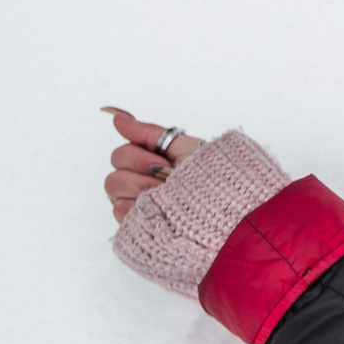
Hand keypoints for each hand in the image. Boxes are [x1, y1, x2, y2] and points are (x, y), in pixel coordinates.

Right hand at [101, 107, 205, 223]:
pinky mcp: (138, 226)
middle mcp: (141, 185)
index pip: (122, 154)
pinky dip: (141, 207)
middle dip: (144, 169)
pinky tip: (163, 210)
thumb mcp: (186, 149)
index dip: (143, 155)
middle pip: (116, 167)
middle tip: (170, 178)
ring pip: (114, 186)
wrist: (230, 208)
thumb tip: (117, 118)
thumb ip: (149, 134)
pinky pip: (120, 210)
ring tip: (171, 195)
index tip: (167, 163)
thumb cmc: (215, 179)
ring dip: (143, 187)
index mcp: (151, 166)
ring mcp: (139, 206)